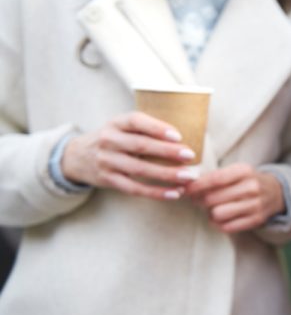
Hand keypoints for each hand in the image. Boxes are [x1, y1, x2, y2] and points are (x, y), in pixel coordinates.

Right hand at [61, 112, 198, 200]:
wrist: (77, 157)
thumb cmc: (113, 139)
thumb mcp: (121, 127)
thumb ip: (144, 129)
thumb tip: (182, 139)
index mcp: (116, 123)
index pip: (136, 121)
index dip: (157, 128)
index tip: (178, 135)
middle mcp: (109, 140)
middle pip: (141, 146)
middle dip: (168, 151)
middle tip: (190, 155)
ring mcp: (107, 162)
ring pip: (140, 170)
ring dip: (167, 174)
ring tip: (188, 176)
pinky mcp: (108, 180)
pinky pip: (135, 189)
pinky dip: (156, 192)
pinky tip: (174, 193)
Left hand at [185, 164, 284, 233]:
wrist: (275, 192)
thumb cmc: (247, 181)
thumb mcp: (236, 172)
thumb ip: (214, 177)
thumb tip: (187, 185)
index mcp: (244, 171)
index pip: (215, 179)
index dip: (197, 186)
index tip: (185, 190)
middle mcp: (251, 187)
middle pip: (212, 198)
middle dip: (200, 200)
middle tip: (198, 200)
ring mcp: (255, 205)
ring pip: (218, 214)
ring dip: (210, 213)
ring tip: (212, 209)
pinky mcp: (256, 220)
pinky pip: (226, 227)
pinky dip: (218, 224)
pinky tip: (220, 218)